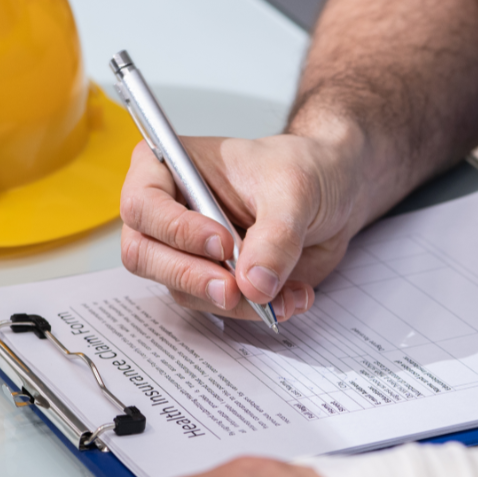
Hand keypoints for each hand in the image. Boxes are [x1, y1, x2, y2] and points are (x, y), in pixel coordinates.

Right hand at [119, 132, 364, 321]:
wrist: (334, 192)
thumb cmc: (304, 169)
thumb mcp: (295, 190)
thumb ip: (275, 235)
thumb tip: (253, 283)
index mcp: (172, 166)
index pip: (143, 204)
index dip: (175, 230)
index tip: (222, 244)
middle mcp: (170, 210)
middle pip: (144, 255)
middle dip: (191, 277)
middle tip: (234, 288)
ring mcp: (188, 249)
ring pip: (182, 289)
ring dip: (235, 301)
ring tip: (282, 291)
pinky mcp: (214, 279)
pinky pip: (219, 307)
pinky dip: (256, 310)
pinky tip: (290, 296)